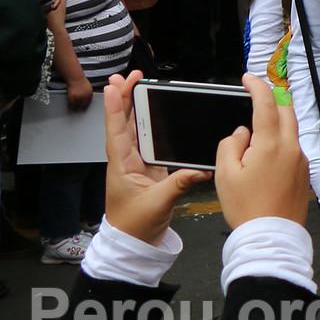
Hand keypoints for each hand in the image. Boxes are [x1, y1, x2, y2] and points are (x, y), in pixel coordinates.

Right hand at [65, 72, 92, 111]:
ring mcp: (78, 97)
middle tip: (77, 110)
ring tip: (73, 110)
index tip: (83, 109)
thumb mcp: (88, 88)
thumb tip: (87, 100)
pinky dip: (70, 105)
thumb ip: (88, 94)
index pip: (88, 103)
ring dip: (74, 108)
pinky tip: (69, 106)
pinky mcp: (72, 97)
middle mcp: (85, 96)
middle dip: (80, 108)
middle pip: (82, 105)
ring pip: (76, 106)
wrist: (76, 78)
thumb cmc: (82, 82)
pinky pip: (71, 104)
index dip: (85, 107)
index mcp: (90, 94)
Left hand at [102, 71, 205, 244]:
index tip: (117, 85)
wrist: (133, 243)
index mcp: (122, 165)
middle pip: (124, 123)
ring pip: (134, 129)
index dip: (117, 107)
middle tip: (131, 76)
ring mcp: (136, 163)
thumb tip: (202, 167)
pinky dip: (150, 123)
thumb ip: (180, 183)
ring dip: (136, 107)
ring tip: (139, 86)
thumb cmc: (136, 225)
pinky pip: (147, 140)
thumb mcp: (158, 203)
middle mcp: (126, 160)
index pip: (117, 131)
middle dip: (126, 98)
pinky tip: (156, 113)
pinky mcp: (148, 168)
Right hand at [215, 75, 310, 229]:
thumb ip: (230, 145)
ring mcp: (301, 159)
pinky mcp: (304, 172)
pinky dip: (279, 142)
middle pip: (286, 112)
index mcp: (272, 143)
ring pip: (291, 130)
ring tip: (252, 137)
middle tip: (252, 101)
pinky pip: (292, 148)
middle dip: (271, 101)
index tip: (247, 78)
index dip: (257, 86)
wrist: (272, 237)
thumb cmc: (245, 206)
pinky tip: (263, 157)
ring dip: (275, 124)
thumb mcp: (225, 174)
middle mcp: (292, 147)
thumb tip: (242, 132)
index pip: (267, 103)